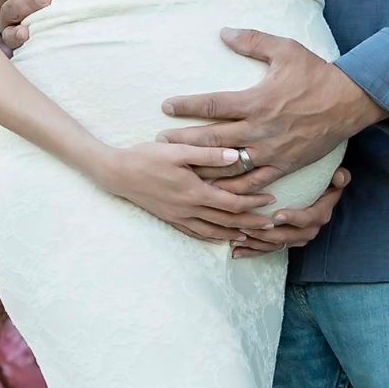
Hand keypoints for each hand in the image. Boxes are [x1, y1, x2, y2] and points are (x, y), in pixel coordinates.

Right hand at [95, 139, 276, 243]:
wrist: (118, 173)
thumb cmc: (147, 157)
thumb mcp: (178, 150)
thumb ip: (208, 153)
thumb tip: (236, 155)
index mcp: (194, 192)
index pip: (232, 203)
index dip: (253, 204)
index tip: (270, 200)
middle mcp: (189, 209)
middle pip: (227, 222)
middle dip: (251, 224)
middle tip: (271, 225)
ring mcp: (179, 217)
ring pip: (213, 231)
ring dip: (234, 234)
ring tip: (251, 236)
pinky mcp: (170, 219)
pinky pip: (196, 233)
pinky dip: (212, 237)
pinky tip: (220, 237)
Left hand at [161, 31, 381, 180]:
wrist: (349, 103)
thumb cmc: (316, 74)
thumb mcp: (286, 50)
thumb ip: (253, 41)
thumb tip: (223, 32)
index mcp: (257, 101)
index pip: (212, 105)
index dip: (186, 106)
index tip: (166, 106)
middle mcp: (260, 129)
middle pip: (212, 140)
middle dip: (183, 141)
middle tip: (160, 142)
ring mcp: (271, 151)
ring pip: (229, 166)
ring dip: (202, 167)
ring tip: (181, 166)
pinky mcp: (283, 166)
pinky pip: (253, 183)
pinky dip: (234, 190)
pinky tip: (216, 192)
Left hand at [230, 167, 350, 258]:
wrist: (316, 194)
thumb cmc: (322, 182)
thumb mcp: (334, 177)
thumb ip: (339, 177)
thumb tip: (340, 177)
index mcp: (321, 214)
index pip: (309, 218)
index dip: (294, 218)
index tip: (277, 214)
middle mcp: (309, 229)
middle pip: (290, 237)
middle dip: (268, 234)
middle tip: (249, 226)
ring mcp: (295, 238)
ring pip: (277, 245)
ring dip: (257, 244)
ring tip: (239, 238)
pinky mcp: (283, 243)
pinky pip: (268, 250)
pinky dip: (252, 252)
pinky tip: (236, 252)